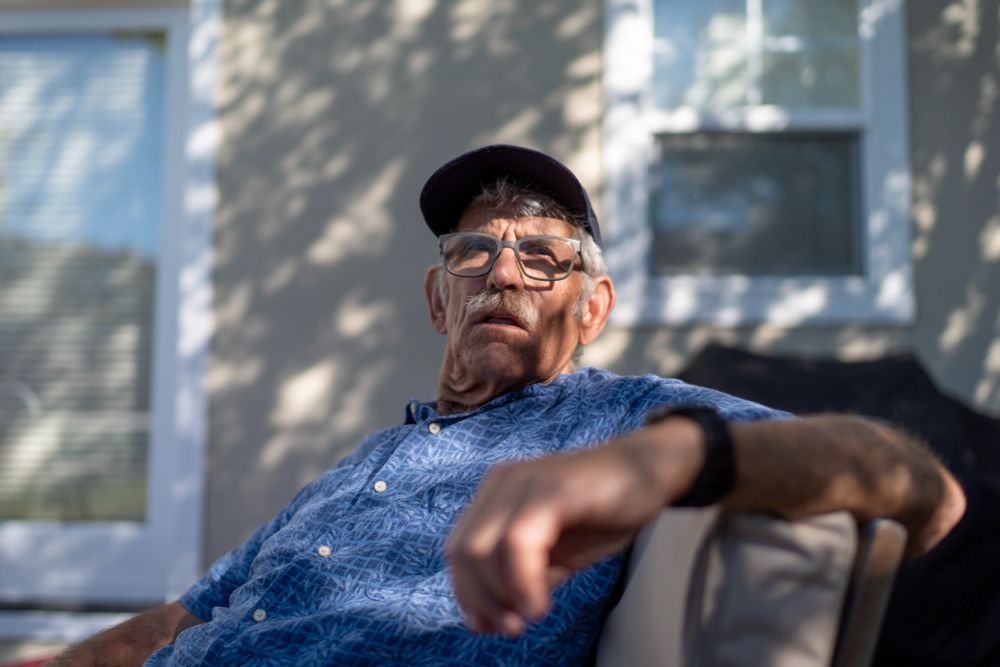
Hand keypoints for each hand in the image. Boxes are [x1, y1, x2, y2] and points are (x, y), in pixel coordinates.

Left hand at [446, 419, 703, 634]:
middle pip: (463, 551)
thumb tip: (487, 619)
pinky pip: (519, 541)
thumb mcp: (555, 552)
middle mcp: (502, 483)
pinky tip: (540, 604)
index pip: (458, 549)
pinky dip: (523, 581)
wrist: (650, 472)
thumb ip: (520, 577)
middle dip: (482, 599)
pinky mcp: (552, 489)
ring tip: (531, 615)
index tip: (490, 626)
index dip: (467, 594)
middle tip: (513, 626)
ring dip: (501, 595)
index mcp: (496, 494)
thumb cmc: (603, 511)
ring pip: (482, 548)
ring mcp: (525, 483)